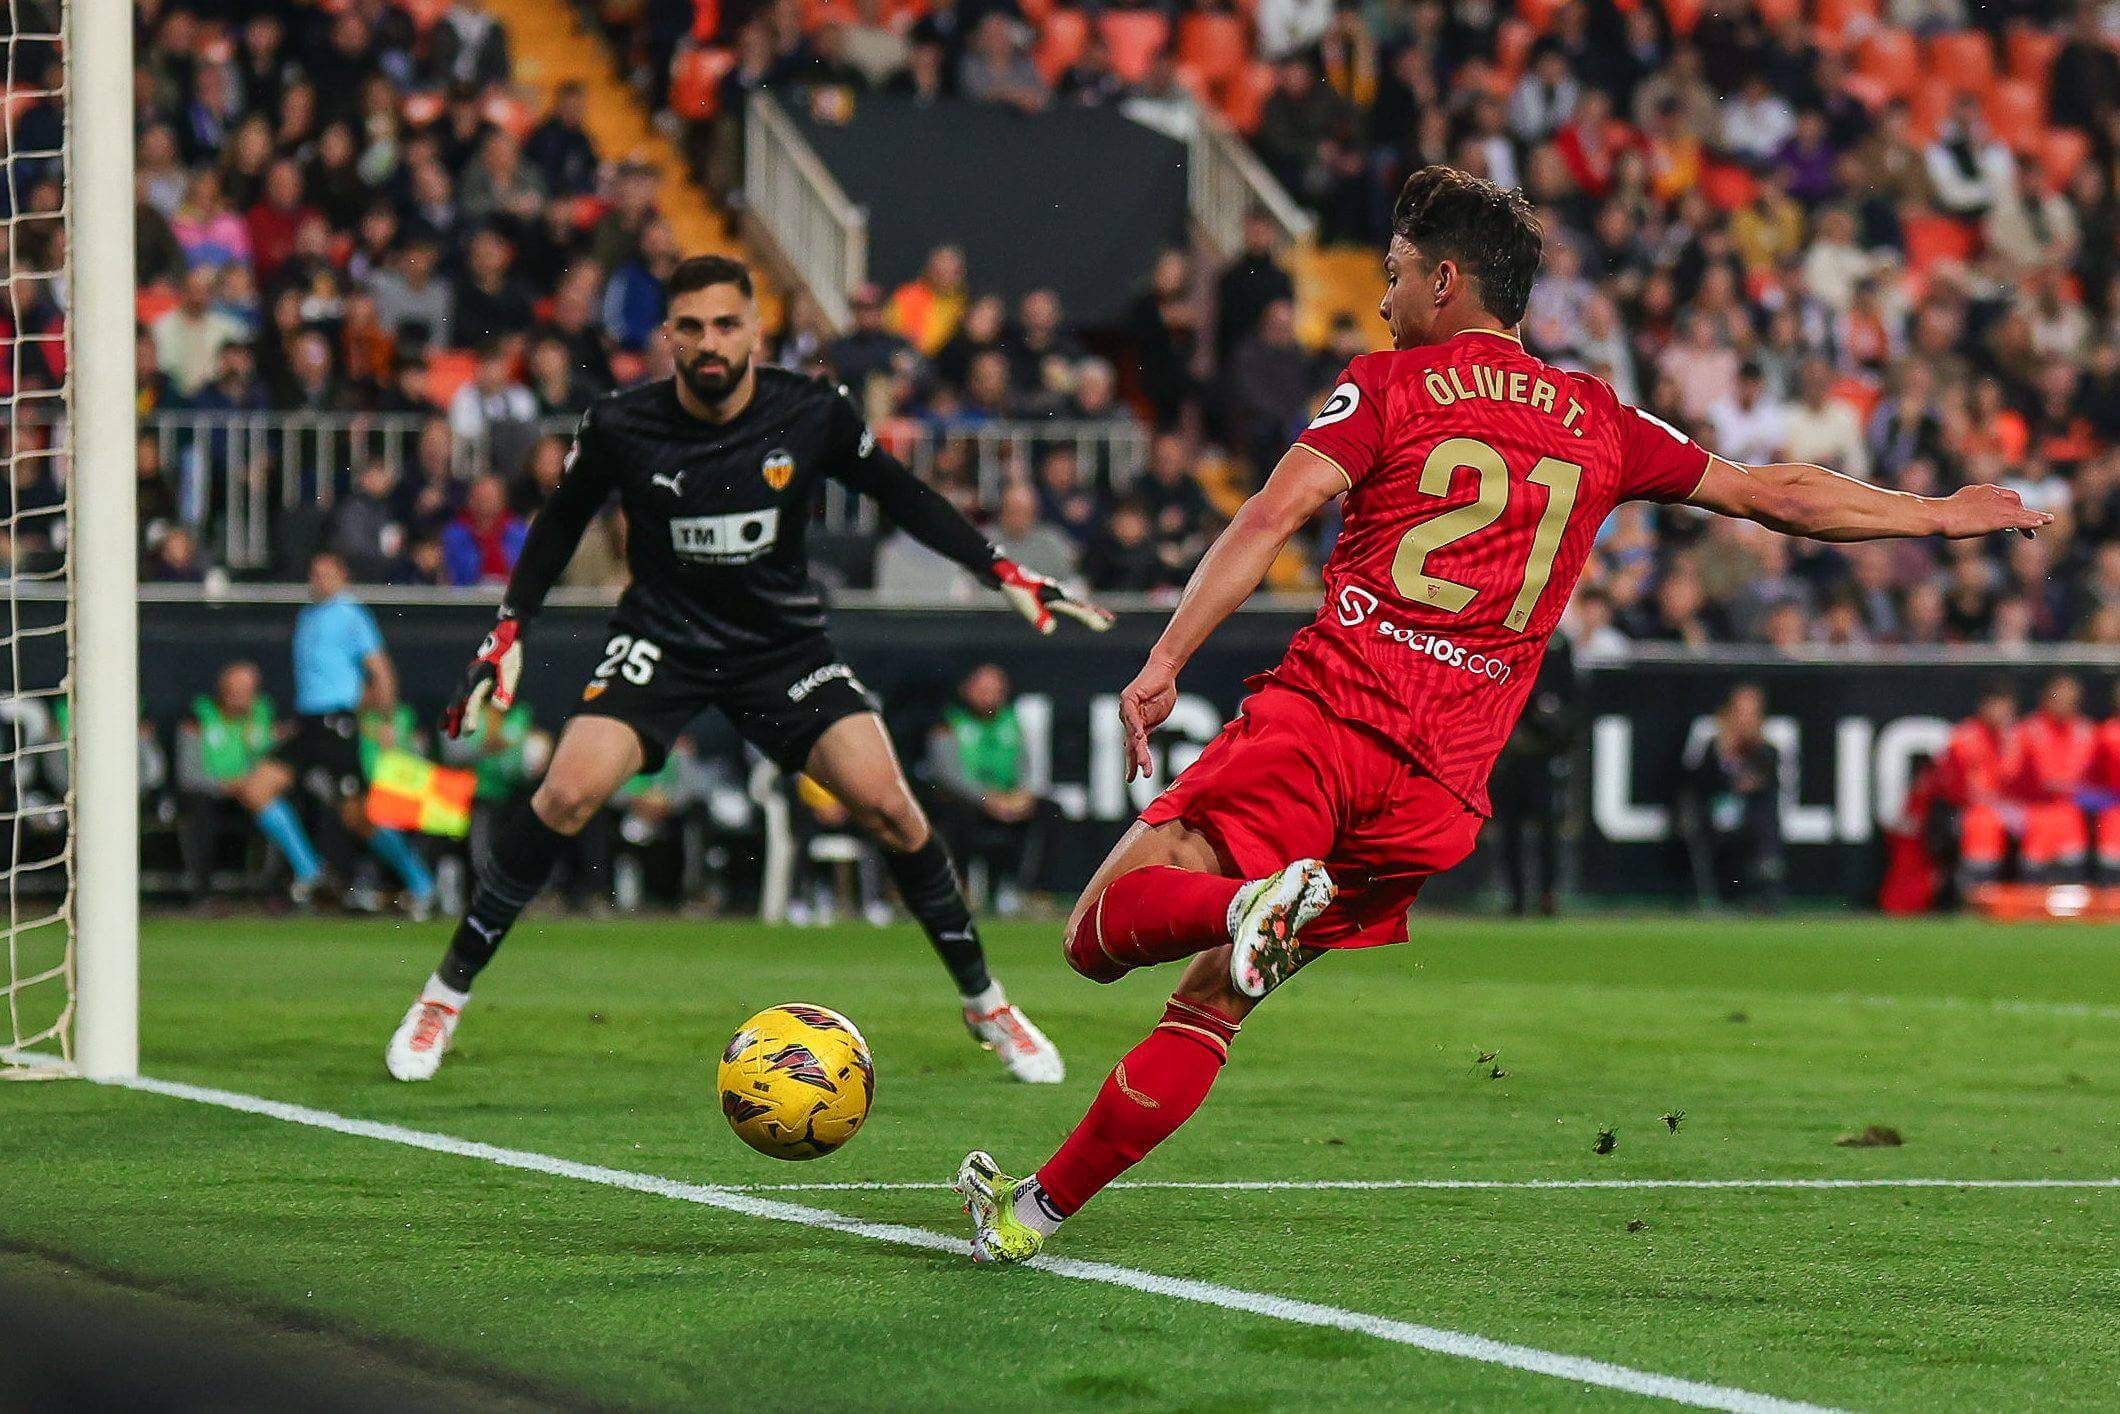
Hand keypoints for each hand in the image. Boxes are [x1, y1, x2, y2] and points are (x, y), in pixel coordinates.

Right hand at [440, 616, 523, 739]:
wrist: (504, 638)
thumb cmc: (509, 656)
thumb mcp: (511, 671)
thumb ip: (505, 689)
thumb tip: (500, 708)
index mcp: (479, 676)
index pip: (473, 700)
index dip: (470, 716)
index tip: (469, 731)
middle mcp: (469, 678)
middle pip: (460, 701)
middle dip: (457, 719)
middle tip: (453, 736)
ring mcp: (467, 678)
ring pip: (456, 699)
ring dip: (450, 716)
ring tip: (444, 731)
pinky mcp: (469, 681)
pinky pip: (458, 697)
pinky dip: (452, 709)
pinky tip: (446, 722)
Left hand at [994, 558, 1114, 634]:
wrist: (1002, 572)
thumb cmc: (1013, 587)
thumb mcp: (1023, 603)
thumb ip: (1037, 615)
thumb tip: (1049, 629)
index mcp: (1055, 594)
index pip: (1077, 608)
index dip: (1090, 618)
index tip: (1103, 625)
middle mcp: (1057, 592)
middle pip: (1080, 604)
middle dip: (1094, 613)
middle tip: (1109, 621)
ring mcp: (1052, 592)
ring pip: (1075, 603)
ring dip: (1087, 611)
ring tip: (1102, 618)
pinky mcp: (1046, 594)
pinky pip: (1066, 603)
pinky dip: (1077, 609)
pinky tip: (1080, 611)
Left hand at [1119, 658, 1178, 781]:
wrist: (1164, 671)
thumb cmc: (1163, 692)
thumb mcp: (1159, 716)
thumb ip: (1150, 727)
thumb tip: (1141, 741)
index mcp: (1135, 725)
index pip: (1133, 747)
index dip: (1133, 763)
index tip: (1132, 779)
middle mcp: (1127, 719)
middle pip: (1131, 744)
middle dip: (1135, 761)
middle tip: (1137, 777)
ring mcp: (1126, 709)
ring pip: (1131, 733)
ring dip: (1138, 748)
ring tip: (1142, 763)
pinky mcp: (1129, 699)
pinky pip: (1131, 715)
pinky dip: (1136, 725)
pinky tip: (1140, 736)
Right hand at [1937, 485, 2052, 538]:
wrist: (1940, 515)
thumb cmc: (1940, 513)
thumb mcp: (1954, 505)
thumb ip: (1964, 506)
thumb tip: (1956, 513)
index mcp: (1983, 490)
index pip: (2003, 495)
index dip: (2011, 505)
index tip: (2013, 514)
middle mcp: (1994, 494)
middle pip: (2015, 501)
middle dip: (2023, 512)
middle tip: (2029, 524)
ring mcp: (1997, 507)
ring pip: (2021, 511)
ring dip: (2035, 516)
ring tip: (2047, 520)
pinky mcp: (1999, 519)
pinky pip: (2020, 520)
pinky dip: (2031, 521)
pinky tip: (2041, 523)